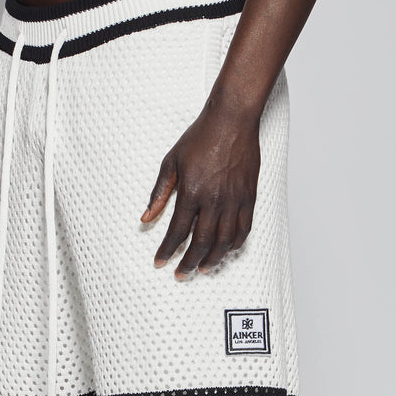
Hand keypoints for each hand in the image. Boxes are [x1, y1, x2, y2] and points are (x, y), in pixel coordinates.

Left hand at [140, 97, 260, 279]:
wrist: (231, 121)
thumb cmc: (199, 138)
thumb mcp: (170, 163)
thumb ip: (159, 193)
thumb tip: (146, 218)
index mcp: (192, 192)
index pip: (177, 231)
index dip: (167, 251)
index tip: (160, 262)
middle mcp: (214, 200)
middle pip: (201, 242)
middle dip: (189, 263)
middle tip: (181, 274)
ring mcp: (234, 200)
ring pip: (224, 241)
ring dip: (213, 259)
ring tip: (202, 269)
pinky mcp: (249, 197)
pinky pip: (244, 229)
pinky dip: (235, 244)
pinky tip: (226, 250)